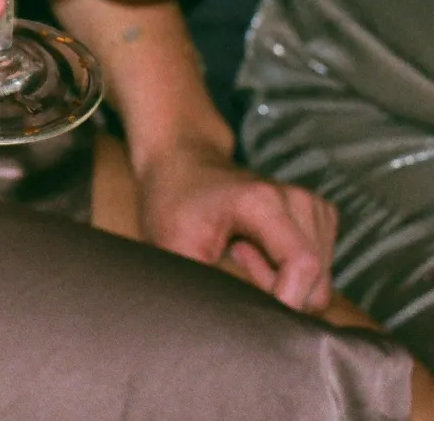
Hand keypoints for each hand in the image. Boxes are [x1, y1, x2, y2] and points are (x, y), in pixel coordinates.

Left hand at [134, 140, 337, 312]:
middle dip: (278, 293)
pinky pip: (319, 269)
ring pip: (319, 281)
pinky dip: (289, 271)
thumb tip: (224, 329)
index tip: (252, 314)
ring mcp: (314, 206)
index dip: (286, 303)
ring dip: (282, 282)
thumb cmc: (171, 204)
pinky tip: (257, 249)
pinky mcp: (320, 215)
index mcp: (264, 202)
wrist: (181, 162)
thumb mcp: (172, 246)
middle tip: (233, 262)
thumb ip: (203, 287)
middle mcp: (298, 200)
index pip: (303, 267)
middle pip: (316, 282)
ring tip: (240, 252)